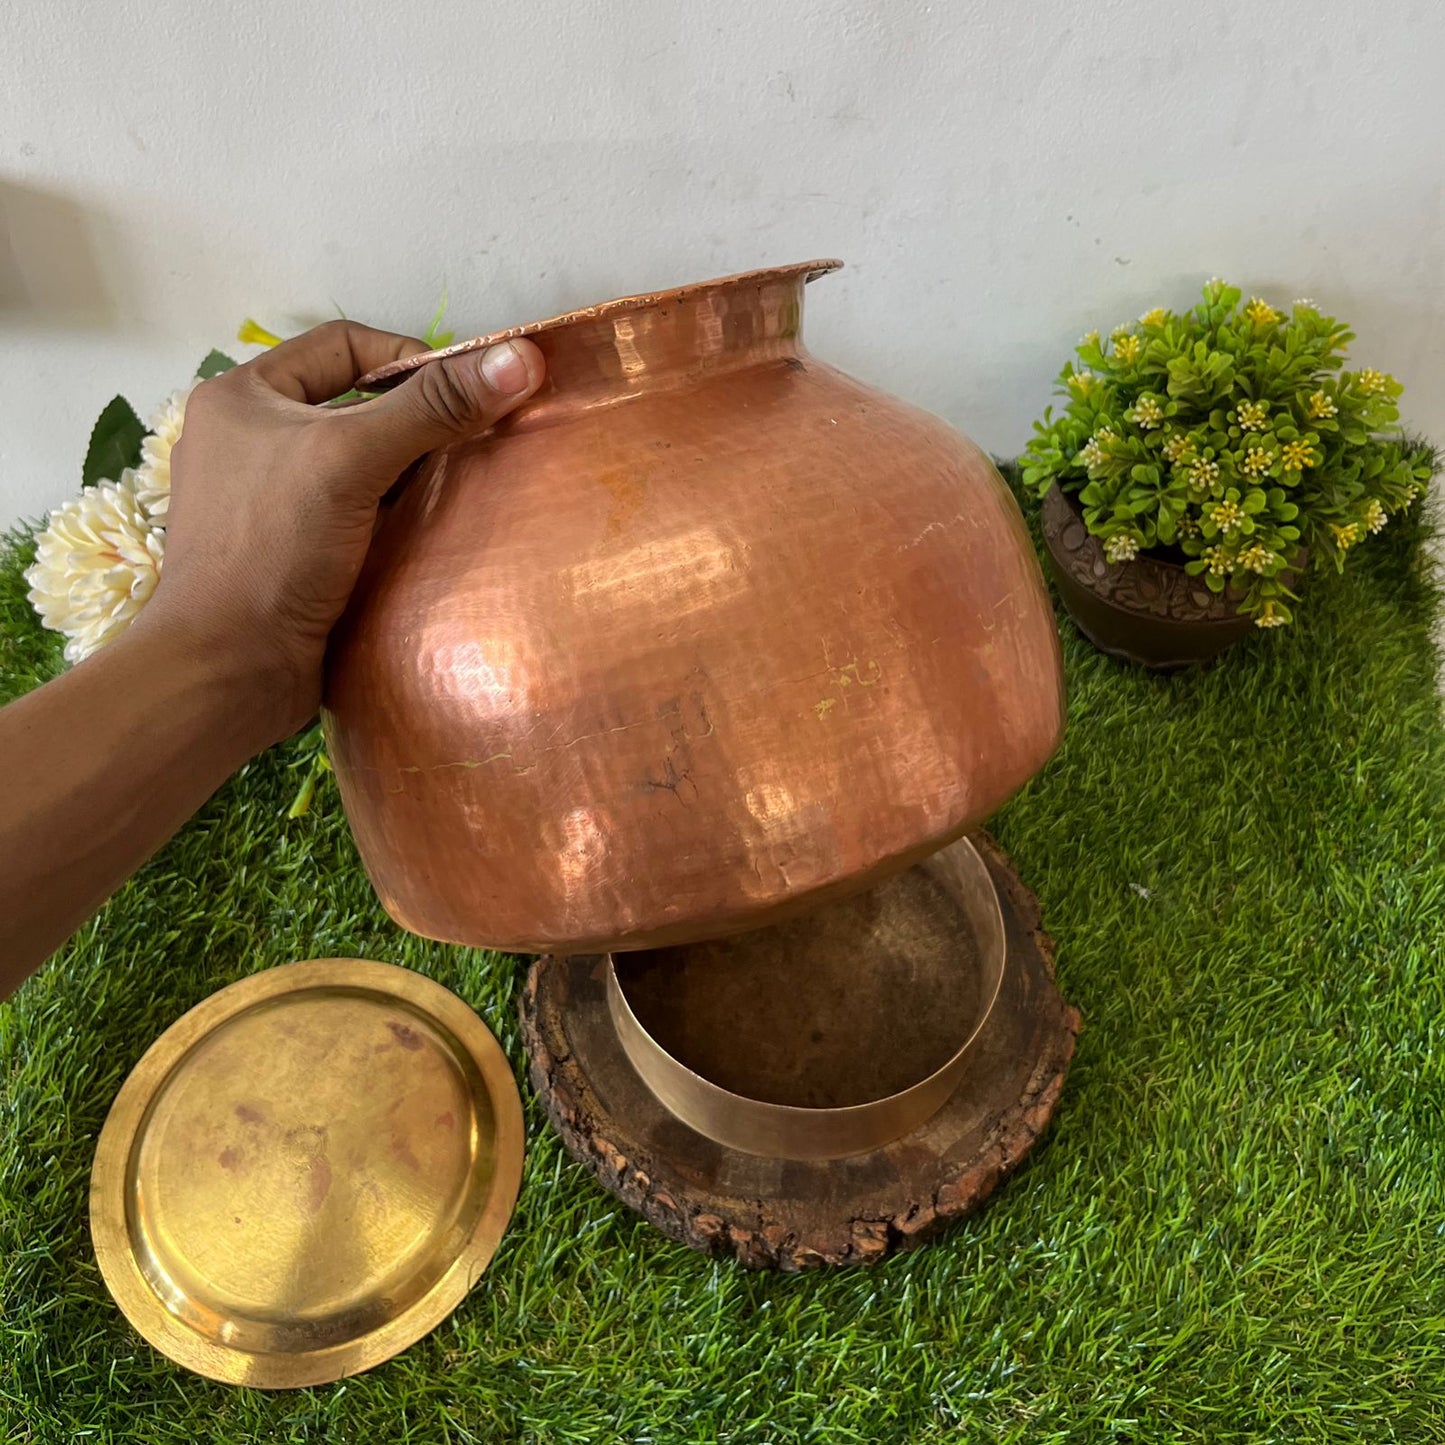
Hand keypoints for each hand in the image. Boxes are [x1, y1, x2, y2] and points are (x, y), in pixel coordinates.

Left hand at [137, 321, 544, 747]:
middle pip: (359, 407)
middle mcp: (253, 440)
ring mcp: (273, 501)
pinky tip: (440, 535)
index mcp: (243, 396)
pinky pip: (361, 517)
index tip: (470, 395)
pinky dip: (400, 520)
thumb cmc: (272, 552)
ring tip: (472, 488)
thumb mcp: (351, 460)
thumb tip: (521, 358)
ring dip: (417, 476)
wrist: (227, 673)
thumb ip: (433, 408)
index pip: (344, 347)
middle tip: (483, 441)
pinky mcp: (295, 555)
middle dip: (422, 422)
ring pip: (364, 466)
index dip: (411, 359)